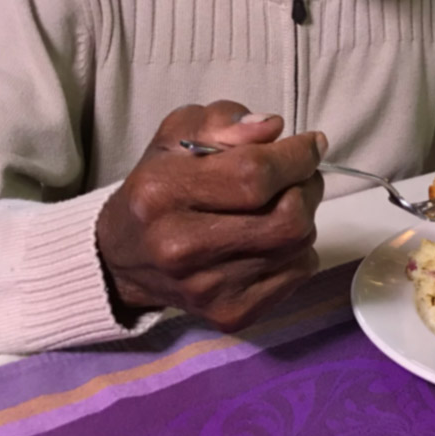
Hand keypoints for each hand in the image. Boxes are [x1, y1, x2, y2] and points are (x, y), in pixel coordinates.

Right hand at [96, 101, 326, 331]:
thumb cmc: (158, 186)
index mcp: (163, 192)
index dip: (297, 156)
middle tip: (299, 175)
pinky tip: (272, 238)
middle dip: (307, 186)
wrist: (123, 258)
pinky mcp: (229, 314)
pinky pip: (297, 274)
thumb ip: (223, 121)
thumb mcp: (177, 135)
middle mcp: (181, 246)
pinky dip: (298, 250)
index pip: (255, 174)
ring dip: (304, 216)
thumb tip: (272, 128)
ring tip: (282, 203)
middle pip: (287, 217)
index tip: (311, 144)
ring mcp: (206, 287)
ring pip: (298, 245)